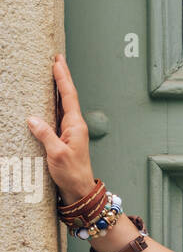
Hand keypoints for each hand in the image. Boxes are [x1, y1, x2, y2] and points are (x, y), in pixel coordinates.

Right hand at [26, 55, 95, 202]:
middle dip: (62, 77)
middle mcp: (75, 126)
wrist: (80, 191)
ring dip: (57, 89)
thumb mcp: (57, 154)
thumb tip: (32, 119)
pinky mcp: (64, 139)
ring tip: (52, 74)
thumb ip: (45, 135)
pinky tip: (48, 101)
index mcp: (76, 126)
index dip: (63, 78)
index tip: (57, 62)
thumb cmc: (72, 174)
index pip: (69, 96)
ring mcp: (70, 132)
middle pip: (67, 96)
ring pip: (63, 105)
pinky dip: (53, 104)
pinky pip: (58, 116)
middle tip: (56, 60)